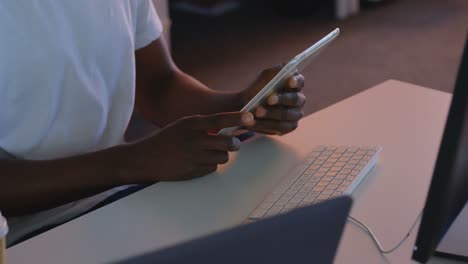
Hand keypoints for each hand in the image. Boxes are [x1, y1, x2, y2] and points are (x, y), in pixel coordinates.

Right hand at [123, 112, 254, 181]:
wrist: (144, 159)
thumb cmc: (166, 140)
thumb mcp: (182, 126)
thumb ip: (203, 126)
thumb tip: (228, 128)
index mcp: (191, 124)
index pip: (220, 119)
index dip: (237, 118)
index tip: (251, 117)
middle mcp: (195, 139)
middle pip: (229, 143)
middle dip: (234, 143)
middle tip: (233, 143)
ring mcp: (195, 157)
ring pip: (223, 157)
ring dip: (220, 156)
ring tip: (208, 153)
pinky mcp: (194, 171)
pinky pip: (213, 168)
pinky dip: (209, 166)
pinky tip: (196, 163)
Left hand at [241, 64, 305, 134]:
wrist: (246, 106)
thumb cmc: (258, 88)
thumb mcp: (264, 77)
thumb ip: (275, 71)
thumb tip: (286, 67)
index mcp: (295, 84)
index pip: (300, 81)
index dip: (296, 81)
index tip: (289, 81)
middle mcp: (299, 100)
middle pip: (295, 99)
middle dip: (282, 99)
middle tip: (268, 99)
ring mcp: (294, 115)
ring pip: (287, 115)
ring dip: (271, 114)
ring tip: (256, 112)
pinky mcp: (287, 127)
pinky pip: (279, 127)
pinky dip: (264, 124)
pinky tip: (253, 122)